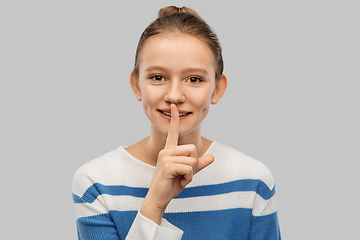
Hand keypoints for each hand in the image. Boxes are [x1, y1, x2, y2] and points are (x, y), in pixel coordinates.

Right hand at [140, 104, 213, 223]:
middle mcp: (166, 151)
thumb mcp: (187, 173)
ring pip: (192, 160)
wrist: (159, 198)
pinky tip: (178, 182)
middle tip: (183, 174)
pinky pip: (188, 168)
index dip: (175, 119)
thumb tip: (212, 157)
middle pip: (193, 149)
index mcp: (169, 150)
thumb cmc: (171, 185)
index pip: (173, 132)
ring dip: (191, 173)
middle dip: (194, 164)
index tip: (174, 106)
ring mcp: (165, 158)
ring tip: (180, 179)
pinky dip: (188, 178)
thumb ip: (198, 165)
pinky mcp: (167, 166)